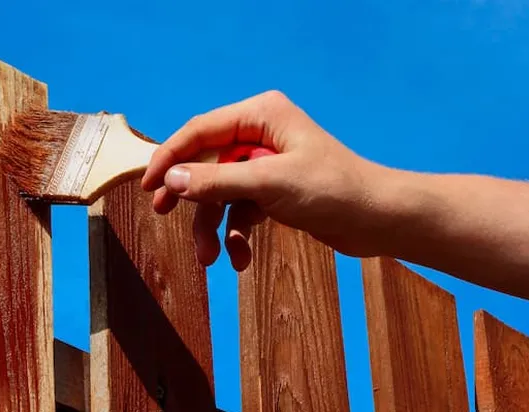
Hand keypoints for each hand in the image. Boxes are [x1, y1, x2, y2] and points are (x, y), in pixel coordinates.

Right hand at [141, 90, 386, 269]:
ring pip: (222, 192)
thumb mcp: (268, 183)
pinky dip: (237, 234)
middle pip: (207, 162)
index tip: (148, 186)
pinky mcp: (275, 192)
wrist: (380, 220)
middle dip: (190, 196)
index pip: (200, 131)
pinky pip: (242, 210)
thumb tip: (171, 178)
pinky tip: (240, 259)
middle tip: (164, 214)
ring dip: (213, 225)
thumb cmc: (333, 190)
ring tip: (210, 258)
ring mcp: (267, 164)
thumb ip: (216, 180)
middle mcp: (260, 134)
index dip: (170, 157)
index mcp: (260, 115)